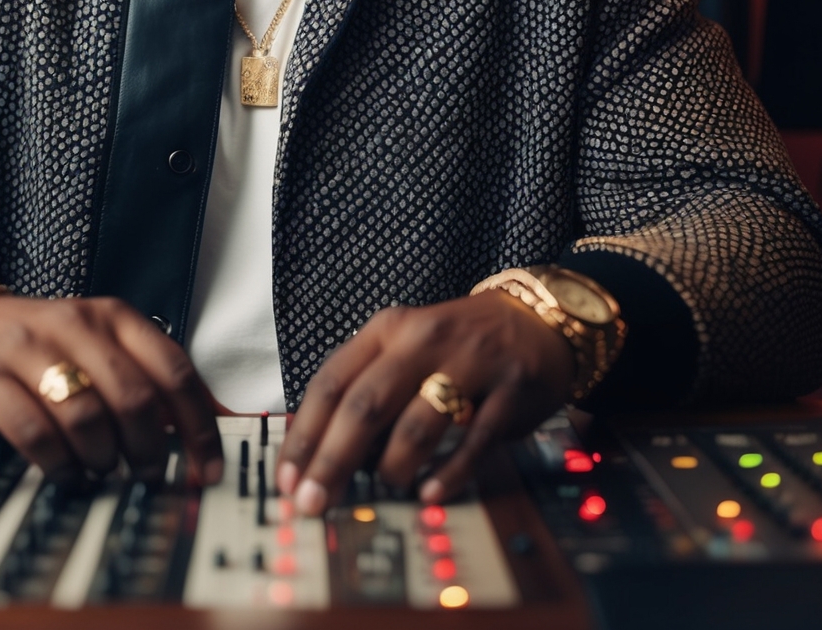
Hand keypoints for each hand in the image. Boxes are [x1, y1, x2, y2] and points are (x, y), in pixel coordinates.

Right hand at [0, 295, 223, 487]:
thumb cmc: (48, 346)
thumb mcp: (102, 345)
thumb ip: (150, 378)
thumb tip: (212, 425)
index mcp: (114, 316)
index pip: (173, 369)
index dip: (198, 425)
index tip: (208, 468)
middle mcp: (75, 324)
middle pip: (132, 396)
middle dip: (149, 447)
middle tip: (148, 472)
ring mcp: (29, 349)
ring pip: (86, 415)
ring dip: (103, 457)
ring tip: (103, 468)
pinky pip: (35, 433)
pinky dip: (59, 464)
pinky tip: (66, 472)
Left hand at [275, 293, 573, 514]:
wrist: (535, 320)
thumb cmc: (455, 345)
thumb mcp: (404, 348)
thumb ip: (366, 390)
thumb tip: (321, 454)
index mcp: (387, 330)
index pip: (331, 381)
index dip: (304, 432)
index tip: (286, 478)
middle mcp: (422, 340)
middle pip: (365, 404)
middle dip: (332, 459)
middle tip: (313, 501)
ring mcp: (468, 364)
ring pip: (415, 425)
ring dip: (393, 467)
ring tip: (388, 486)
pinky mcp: (509, 391)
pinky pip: (472, 443)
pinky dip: (448, 475)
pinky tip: (431, 495)